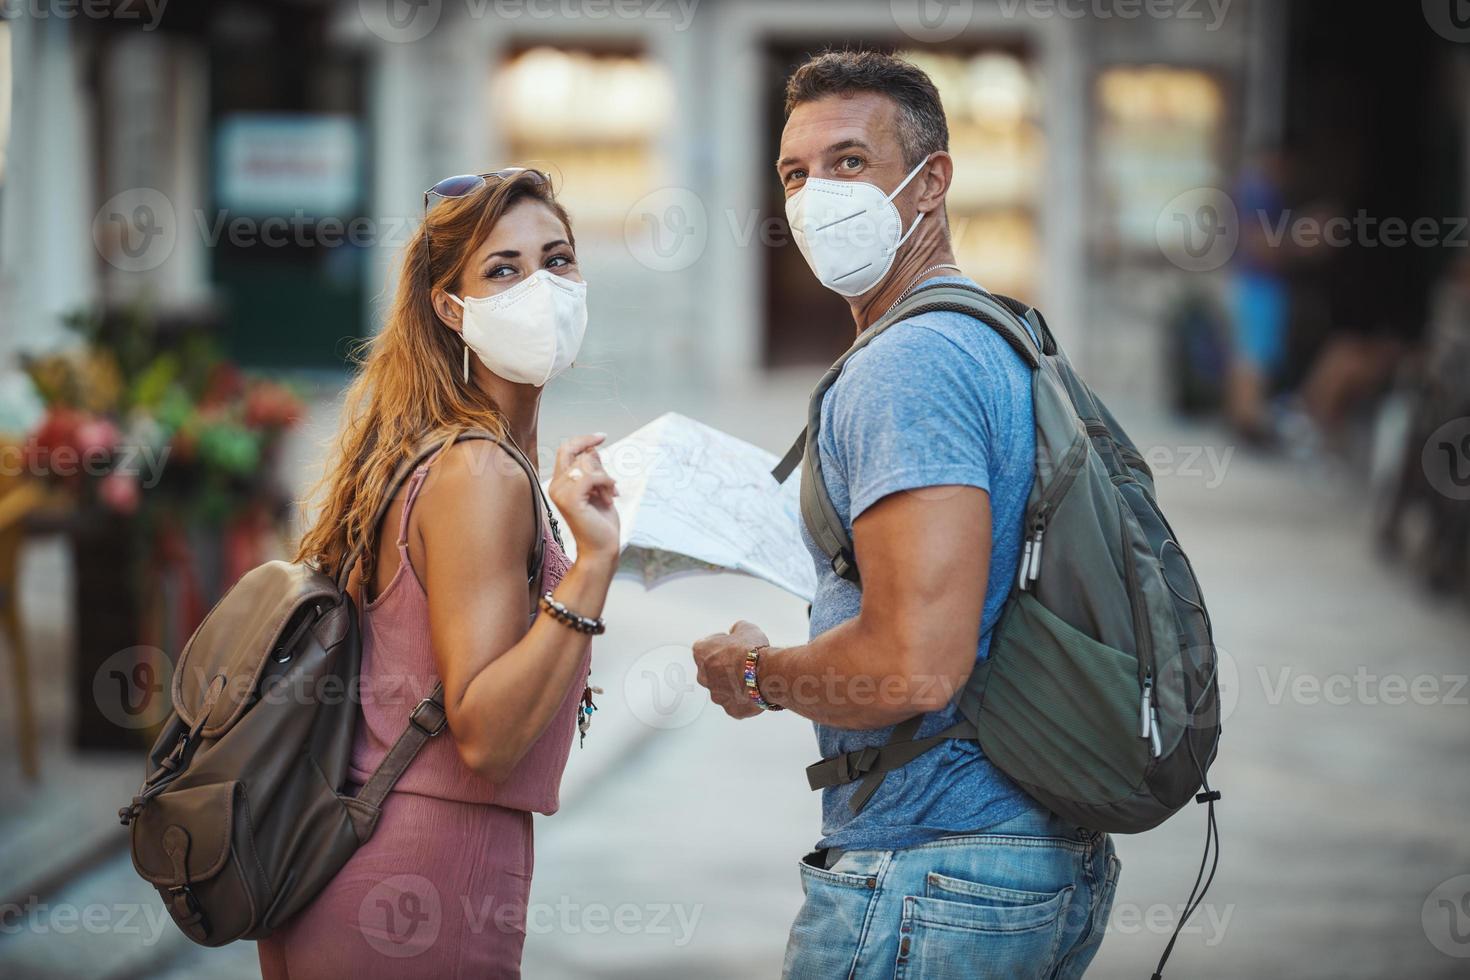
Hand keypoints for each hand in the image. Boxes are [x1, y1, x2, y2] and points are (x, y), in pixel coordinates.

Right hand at [548, 434, 618, 563]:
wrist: (601, 548)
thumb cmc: (600, 523)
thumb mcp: (599, 489)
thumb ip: (593, 469)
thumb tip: (592, 449)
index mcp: (560, 483)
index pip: (565, 449)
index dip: (583, 440)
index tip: (602, 436)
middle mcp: (556, 485)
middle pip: (580, 456)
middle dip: (601, 469)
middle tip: (611, 488)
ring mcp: (560, 492)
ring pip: (587, 465)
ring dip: (605, 479)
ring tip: (610, 496)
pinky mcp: (570, 499)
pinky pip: (592, 476)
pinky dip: (606, 483)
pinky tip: (610, 498)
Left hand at [692, 620, 770, 719]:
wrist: (764, 674)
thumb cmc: (752, 652)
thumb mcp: (746, 628)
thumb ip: (736, 629)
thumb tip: (737, 630)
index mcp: (701, 652)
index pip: (706, 645)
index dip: (722, 643)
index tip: (732, 644)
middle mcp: (703, 675)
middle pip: (711, 669)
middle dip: (724, 665)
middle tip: (741, 660)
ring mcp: (715, 694)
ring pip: (722, 687)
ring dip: (732, 682)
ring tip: (750, 676)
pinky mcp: (730, 708)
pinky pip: (735, 702)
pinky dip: (742, 697)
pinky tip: (754, 689)